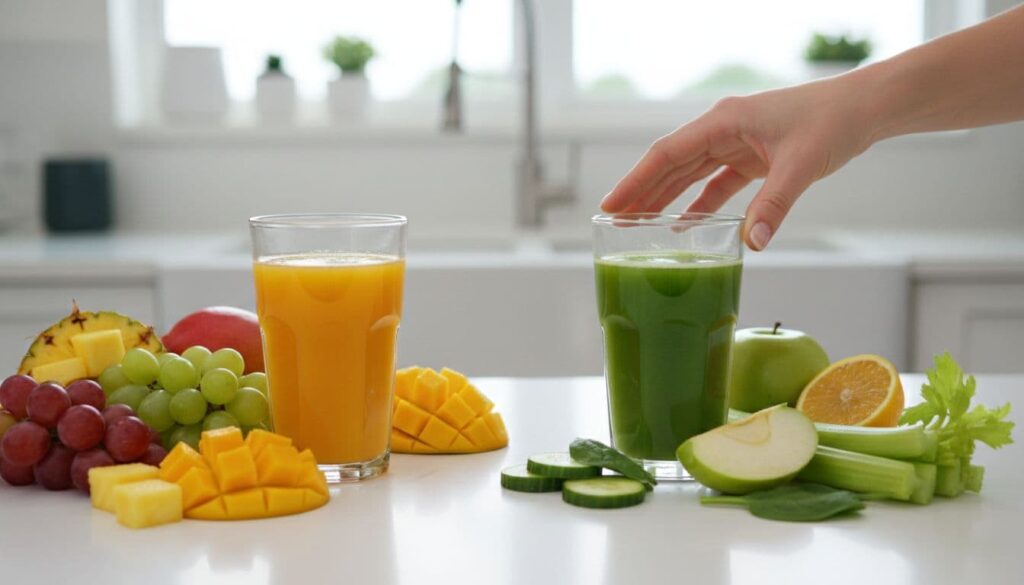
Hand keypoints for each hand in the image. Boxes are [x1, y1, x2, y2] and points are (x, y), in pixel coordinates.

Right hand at [600, 77, 875, 249]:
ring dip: (664, 198)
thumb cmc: (832, 121)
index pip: (667, 154)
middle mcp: (723, 129)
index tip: (611, 205)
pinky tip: (683, 224)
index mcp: (723, 121)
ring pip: (688, 174)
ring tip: (637, 225)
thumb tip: (754, 244)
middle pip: (670, 165)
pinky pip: (715, 183)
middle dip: (641, 193)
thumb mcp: (801, 165)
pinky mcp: (751, 156)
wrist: (863, 108)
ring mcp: (736, 142)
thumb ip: (773, 205)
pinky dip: (699, 203)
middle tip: (613, 222)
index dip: (635, 181)